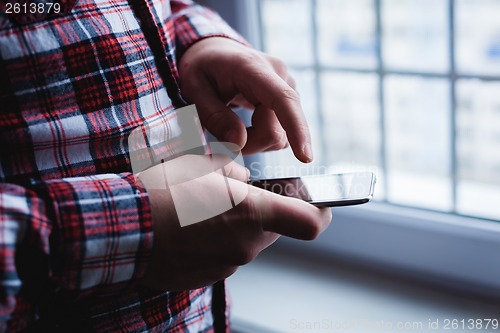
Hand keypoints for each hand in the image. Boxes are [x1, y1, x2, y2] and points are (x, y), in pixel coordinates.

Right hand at [138, 155, 330, 290]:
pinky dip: (215, 241)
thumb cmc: (166, 190)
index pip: (311, 223)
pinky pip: (222, 256)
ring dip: (235, 226)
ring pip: (246, 243)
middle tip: (238, 195)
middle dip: (263, 212)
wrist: (122, 227)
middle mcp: (246, 246)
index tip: (322, 204)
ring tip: (204, 210)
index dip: (322, 212)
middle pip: (273, 230)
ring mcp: (225, 265)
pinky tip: (190, 228)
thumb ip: (237, 172)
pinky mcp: (205, 277)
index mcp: (253, 215)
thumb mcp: (207, 165)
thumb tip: (244, 179)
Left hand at [178, 37, 312, 162]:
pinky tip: (246, 126)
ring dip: (255, 142)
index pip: (283, 98)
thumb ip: (214, 116)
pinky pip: (282, 133)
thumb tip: (239, 143)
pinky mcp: (291, 100)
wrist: (216, 52)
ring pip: (281, 136)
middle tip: (220, 138)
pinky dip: (262, 138)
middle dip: (249, 144)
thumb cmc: (202, 68)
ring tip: (231, 126)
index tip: (305, 157)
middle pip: (276, 131)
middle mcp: (280, 75)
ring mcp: (289, 87)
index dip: (295, 128)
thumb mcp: (194, 89)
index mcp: (254, 68)